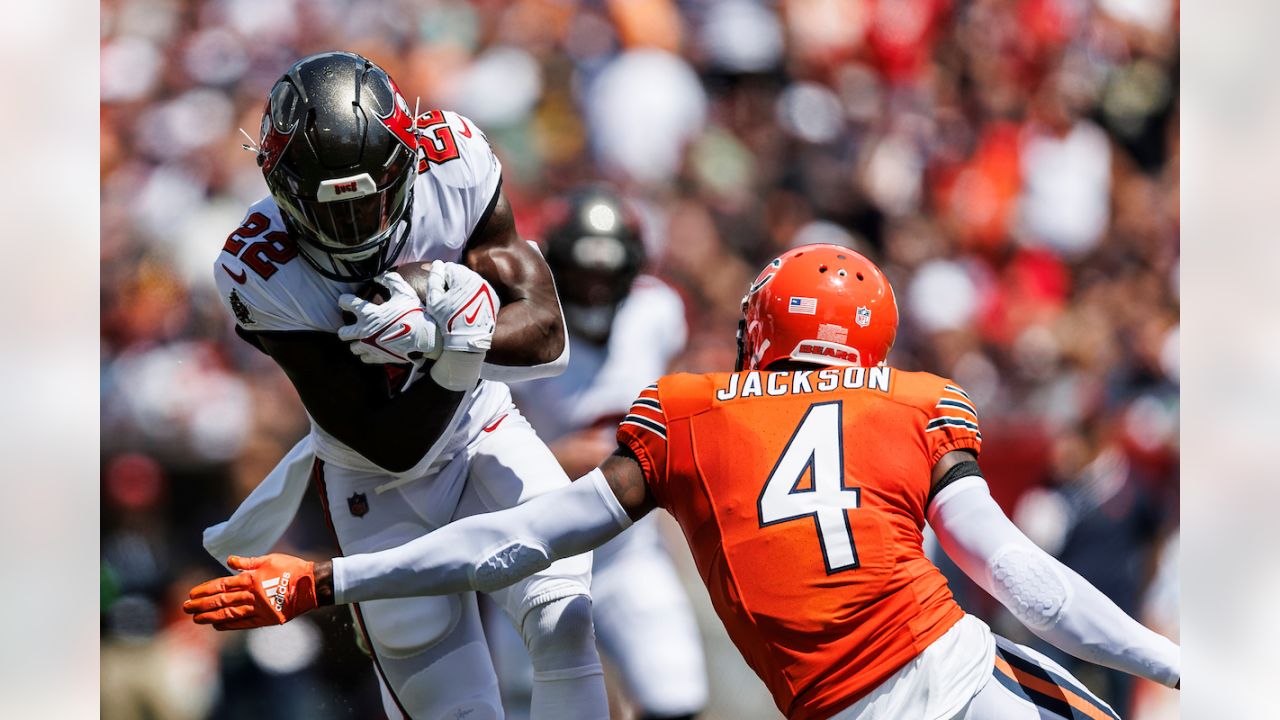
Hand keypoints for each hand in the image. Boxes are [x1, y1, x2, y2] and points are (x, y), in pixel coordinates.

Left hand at [184, 554, 318, 629]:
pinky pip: (244, 623)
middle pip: (221, 600)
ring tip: (196, 619)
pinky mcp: (267, 619)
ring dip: (210, 616)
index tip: (191, 594)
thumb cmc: (291, 568)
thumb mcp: (269, 559)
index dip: (205, 590)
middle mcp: (252, 594)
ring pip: (229, 613)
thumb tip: (228, 561)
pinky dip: (229, 624)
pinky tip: (216, 625)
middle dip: (201, 604)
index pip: (222, 585)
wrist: (312, 585)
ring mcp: (259, 608)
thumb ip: (247, 562)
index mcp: (252, 578)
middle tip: (185, 608)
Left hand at [338, 272, 442, 364]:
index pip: (347, 304)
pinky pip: (365, 358)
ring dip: (356, 343)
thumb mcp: (405, 293)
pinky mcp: (378, 357)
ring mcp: (370, 347)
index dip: (344, 300)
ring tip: (364, 339)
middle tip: (352, 326)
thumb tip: (380, 275)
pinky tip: (373, 348)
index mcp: (368, 315)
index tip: (345, 300)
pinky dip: (367, 353)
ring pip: (353, 348)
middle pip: (343, 333)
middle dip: (345, 329)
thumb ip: (391, 280)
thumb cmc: (414, 314)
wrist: (425, 339)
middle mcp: (364, 332)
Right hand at [424, 261, 498, 353]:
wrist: (467, 340)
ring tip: (458, 304)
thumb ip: (434, 278)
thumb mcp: (434, 299)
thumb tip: (438, 263)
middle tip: (449, 299)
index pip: (449, 267)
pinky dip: (475, 294)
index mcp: (463, 277)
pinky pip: (482, 290)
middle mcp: (478, 279)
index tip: (441, 293)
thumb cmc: (447, 320)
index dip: (442, 279)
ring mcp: (488, 288)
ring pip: (472, 281)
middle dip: (454, 281)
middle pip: (462, 272)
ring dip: (464, 287)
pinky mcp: (494, 297)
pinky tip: (469, 307)